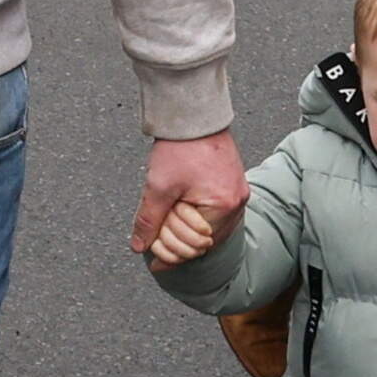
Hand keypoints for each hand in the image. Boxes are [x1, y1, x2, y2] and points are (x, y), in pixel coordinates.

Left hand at [132, 130, 247, 256]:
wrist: (194, 114)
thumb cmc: (180, 146)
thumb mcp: (158, 187)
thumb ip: (149, 221)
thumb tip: (139, 246)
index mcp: (223, 205)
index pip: (196, 246)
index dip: (173, 255)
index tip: (155, 262)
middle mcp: (236, 202)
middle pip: (205, 241)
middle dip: (179, 244)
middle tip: (156, 244)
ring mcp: (237, 192)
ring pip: (211, 228)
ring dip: (188, 231)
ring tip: (166, 229)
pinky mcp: (232, 183)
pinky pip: (215, 213)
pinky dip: (197, 218)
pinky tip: (180, 215)